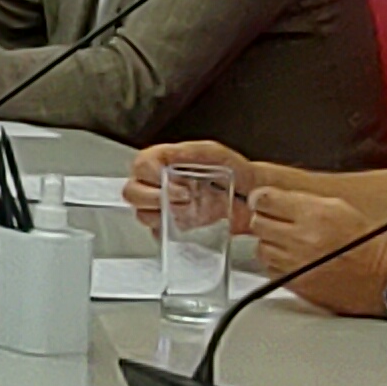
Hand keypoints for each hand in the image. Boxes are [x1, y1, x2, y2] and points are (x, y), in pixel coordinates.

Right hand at [123, 142, 246, 222]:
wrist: (254, 197)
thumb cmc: (236, 172)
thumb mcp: (214, 153)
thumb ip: (191, 152)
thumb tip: (169, 156)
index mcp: (162, 162)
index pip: (140, 166)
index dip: (151, 175)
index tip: (175, 183)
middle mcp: (158, 184)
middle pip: (132, 192)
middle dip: (154, 198)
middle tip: (182, 199)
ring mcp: (164, 207)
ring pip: (142, 214)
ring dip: (162, 215)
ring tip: (188, 211)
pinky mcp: (173, 228)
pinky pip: (158, 233)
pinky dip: (168, 232)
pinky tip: (187, 225)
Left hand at [240, 187, 383, 311]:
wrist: (385, 279)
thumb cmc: (367, 244)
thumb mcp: (338, 208)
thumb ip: (301, 200)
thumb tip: (270, 197)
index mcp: (314, 214)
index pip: (263, 199)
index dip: (262, 200)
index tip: (265, 203)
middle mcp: (302, 238)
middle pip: (257, 222)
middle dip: (266, 220)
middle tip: (279, 224)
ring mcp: (296, 263)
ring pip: (260, 246)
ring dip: (270, 243)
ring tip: (288, 244)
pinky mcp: (295, 283)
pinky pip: (270, 268)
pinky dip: (276, 263)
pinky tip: (293, 260)